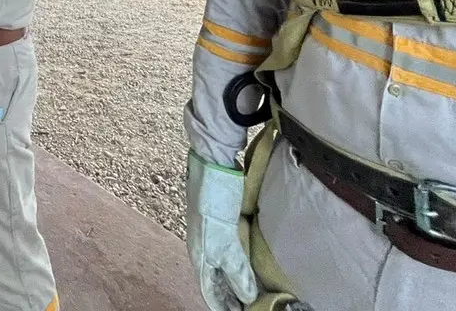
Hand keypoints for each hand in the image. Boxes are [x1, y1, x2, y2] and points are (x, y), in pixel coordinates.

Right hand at [186, 150, 257, 310]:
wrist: (212, 160)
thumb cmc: (213, 197)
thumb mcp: (224, 237)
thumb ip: (236, 267)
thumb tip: (248, 297)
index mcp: (200, 254)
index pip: (210, 292)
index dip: (223, 307)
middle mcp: (204, 248)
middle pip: (218, 282)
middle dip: (232, 298)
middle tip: (254, 307)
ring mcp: (213, 236)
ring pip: (225, 268)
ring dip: (238, 283)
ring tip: (255, 293)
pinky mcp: (223, 224)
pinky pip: (232, 253)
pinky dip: (241, 265)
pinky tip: (251, 265)